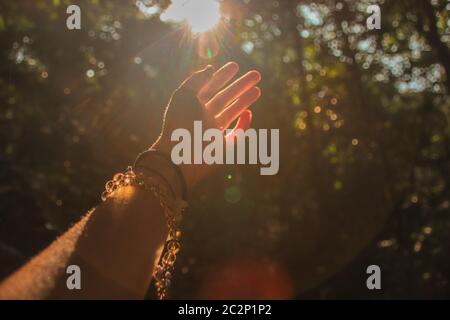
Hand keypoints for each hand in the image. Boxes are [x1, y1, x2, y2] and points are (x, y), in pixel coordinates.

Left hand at [152, 62, 261, 189]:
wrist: (178, 156)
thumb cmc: (178, 125)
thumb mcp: (183, 96)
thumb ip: (196, 80)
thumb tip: (211, 68)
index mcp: (193, 106)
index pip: (210, 87)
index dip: (223, 76)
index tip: (236, 66)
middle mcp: (204, 118)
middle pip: (225, 98)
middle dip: (240, 86)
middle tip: (256, 75)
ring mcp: (213, 132)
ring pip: (232, 113)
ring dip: (245, 101)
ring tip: (257, 89)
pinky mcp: (222, 148)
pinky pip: (236, 134)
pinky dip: (244, 124)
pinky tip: (249, 113)